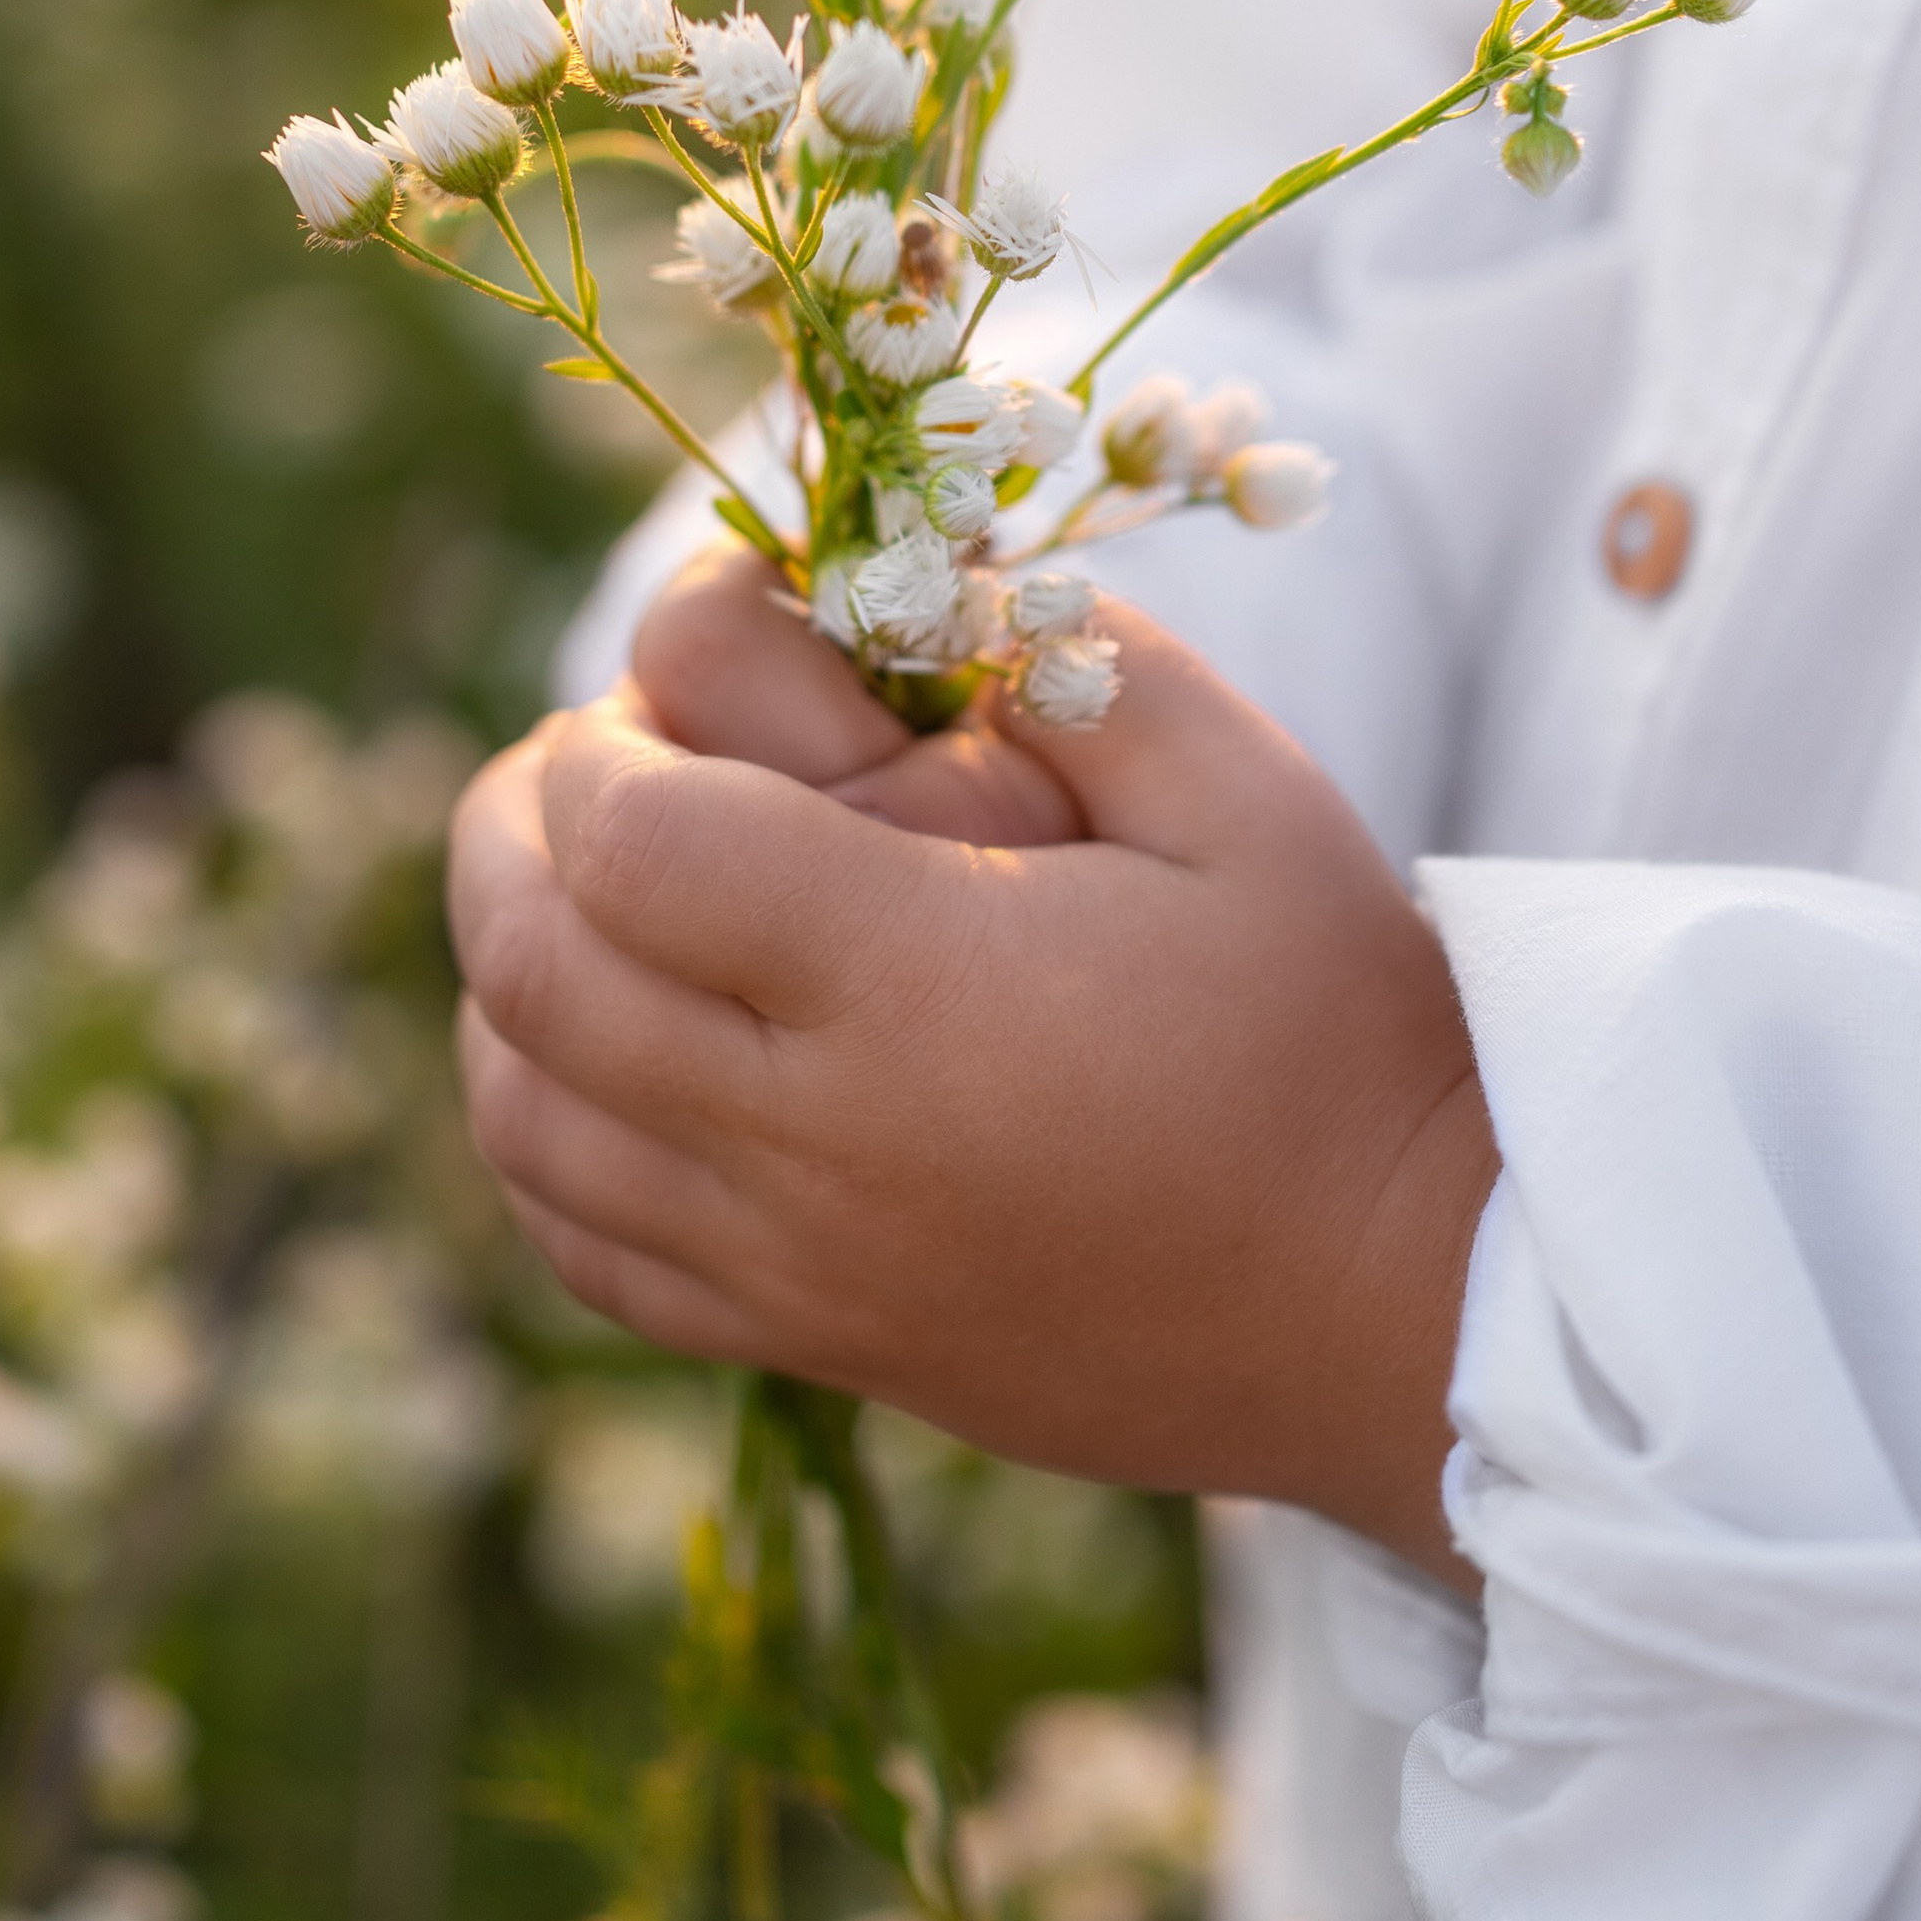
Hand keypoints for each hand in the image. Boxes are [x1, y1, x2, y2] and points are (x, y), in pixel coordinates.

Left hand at [448, 549, 1497, 1582]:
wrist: (1408, 1304)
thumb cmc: (1336, 1021)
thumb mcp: (1241, 787)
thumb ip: (1065, 651)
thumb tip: (899, 578)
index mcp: (919, 979)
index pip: (633, 844)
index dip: (609, 745)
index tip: (672, 699)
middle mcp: (819, 1138)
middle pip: (534, 973)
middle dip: (516, 829)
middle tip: (585, 758)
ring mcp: (800, 1263)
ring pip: (527, 1120)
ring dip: (511, 977)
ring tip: (583, 890)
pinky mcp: (814, 1342)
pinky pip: (585, 1252)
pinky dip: (542, 1135)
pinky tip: (605, 1057)